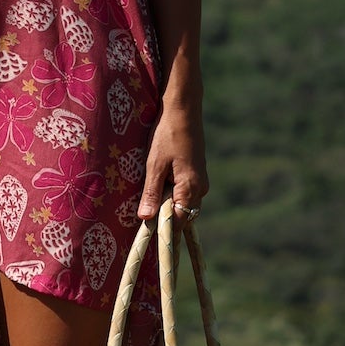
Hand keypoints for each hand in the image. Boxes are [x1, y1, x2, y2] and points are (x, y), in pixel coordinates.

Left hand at [137, 93, 207, 222]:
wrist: (183, 108)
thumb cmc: (167, 134)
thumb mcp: (154, 164)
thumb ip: (151, 193)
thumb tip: (145, 219)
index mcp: (191, 188)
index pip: (178, 222)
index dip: (162, 230)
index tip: (147, 237)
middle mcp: (200, 188)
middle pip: (182, 214)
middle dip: (164, 216)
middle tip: (144, 212)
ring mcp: (200, 180)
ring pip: (183, 202)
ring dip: (167, 203)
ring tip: (150, 192)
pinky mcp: (197, 172)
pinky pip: (184, 191)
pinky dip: (171, 192)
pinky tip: (159, 181)